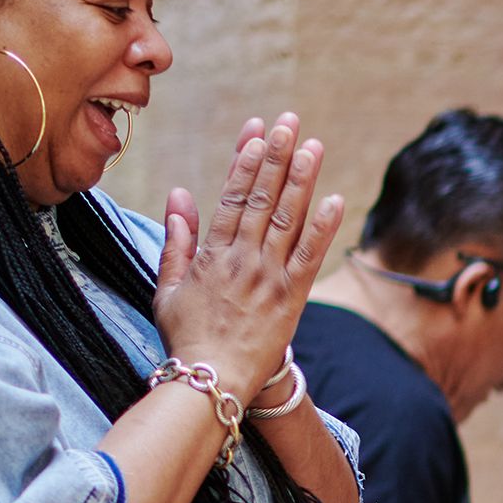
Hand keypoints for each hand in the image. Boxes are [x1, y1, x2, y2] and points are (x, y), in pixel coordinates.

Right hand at [152, 114, 344, 390]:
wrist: (210, 380)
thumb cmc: (186, 337)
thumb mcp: (167, 287)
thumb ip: (176, 240)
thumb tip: (179, 195)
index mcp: (212, 253)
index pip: (233, 195)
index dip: (247, 159)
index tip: (257, 129)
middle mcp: (242, 258)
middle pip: (263, 197)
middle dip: (276, 156)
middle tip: (289, 123)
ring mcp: (269, 276)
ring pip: (287, 219)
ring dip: (302, 179)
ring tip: (313, 145)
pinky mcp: (292, 298)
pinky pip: (310, 257)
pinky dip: (323, 227)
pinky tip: (335, 200)